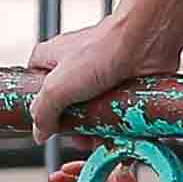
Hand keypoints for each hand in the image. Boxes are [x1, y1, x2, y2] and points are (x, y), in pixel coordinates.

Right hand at [25, 10, 165, 139]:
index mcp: (52, 59)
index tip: (46, 124)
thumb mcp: (57, 87)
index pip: (34, 86)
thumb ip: (42, 112)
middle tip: (78, 136)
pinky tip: (120, 133)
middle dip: (73, 126)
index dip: (39, 106)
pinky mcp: (125, 85)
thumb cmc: (103, 50)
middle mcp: (76, 66)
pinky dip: (119, 125)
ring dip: (97, 130)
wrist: (148, 42)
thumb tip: (40, 133)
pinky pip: (117, 111)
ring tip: (101, 139)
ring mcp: (102, 76)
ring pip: (94, 112)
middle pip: (67, 105)